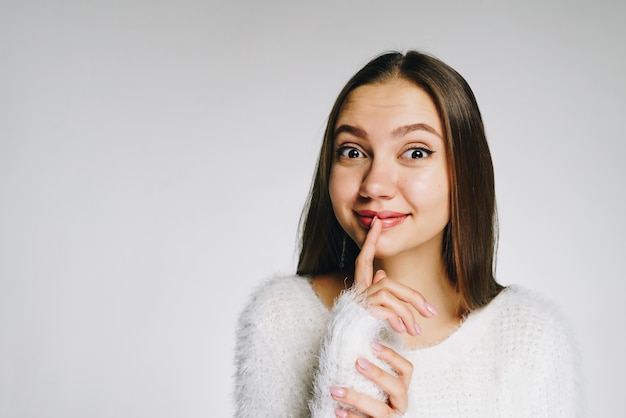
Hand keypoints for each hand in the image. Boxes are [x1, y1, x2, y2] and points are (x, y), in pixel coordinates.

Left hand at [330, 342, 411, 416]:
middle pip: (397, 388)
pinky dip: (351, 417)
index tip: (372, 345)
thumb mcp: (376, 387)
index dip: (392, 356)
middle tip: (358, 362)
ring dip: (356, 398)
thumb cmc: (371, 401)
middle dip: (378, 374)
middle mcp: (400, 405)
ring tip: (335, 390)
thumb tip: (353, 349)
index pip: (406, 369)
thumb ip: (371, 374)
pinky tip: (338, 410)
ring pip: (380, 410)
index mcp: (401, 390)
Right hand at [353, 217, 437, 336]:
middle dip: (412, 296)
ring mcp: (358, 300)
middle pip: (388, 282)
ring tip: (416, 332)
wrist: (342, 349)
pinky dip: (398, 319)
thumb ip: (377, 291)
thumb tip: (381, 273)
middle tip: (432, 313)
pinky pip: (386, 308)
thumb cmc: (357, 330)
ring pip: (389, 292)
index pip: (364, 259)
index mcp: (360, 289)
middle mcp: (357, 292)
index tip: (377, 222)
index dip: (370, 240)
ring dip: (407, 312)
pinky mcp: (362, 310)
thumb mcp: (370, 310)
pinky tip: (402, 331)